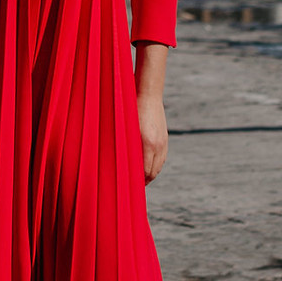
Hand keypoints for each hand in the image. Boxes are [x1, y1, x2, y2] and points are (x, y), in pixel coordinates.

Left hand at [134, 43, 168, 182]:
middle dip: (143, 181)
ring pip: (158, 166)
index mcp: (146, 143)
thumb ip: (123, 146)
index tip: (128, 186)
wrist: (148, 94)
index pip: (145, 172)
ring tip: (139, 179)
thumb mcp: (123, 129)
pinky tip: (146, 166)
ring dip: (150, 174)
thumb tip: (116, 162)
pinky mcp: (165, 139)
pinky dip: (155, 165)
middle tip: (132, 186)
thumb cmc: (130, 109)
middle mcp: (157, 145)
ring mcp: (163, 142)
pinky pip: (161, 158)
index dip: (137, 181)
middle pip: (153, 172)